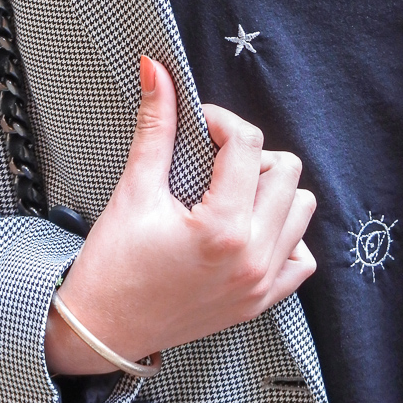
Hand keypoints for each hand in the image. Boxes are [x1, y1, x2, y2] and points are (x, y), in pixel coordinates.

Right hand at [44, 56, 315, 375]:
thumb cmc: (111, 269)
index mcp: (223, 230)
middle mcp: (252, 258)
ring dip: (271, 193)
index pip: (247, 144)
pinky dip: (284, 236)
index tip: (199, 125)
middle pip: (285, 171)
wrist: (100, 329)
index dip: (220, 121)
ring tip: (229, 195)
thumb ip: (155, 126)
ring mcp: (261, 283)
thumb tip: (158, 73)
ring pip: (301, 208)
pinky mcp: (260, 301)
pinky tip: (249, 230)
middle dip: (249, 156)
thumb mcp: (134, 190)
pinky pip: (301, 258)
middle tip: (211, 163)